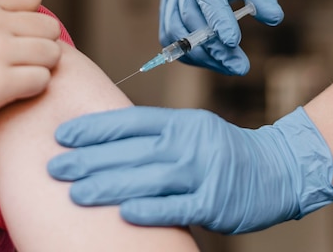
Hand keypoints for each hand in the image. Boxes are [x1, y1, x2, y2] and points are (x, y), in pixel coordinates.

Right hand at [0, 0, 61, 147]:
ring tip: (17, 77)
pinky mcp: (2, 86)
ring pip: (53, 53)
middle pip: (48, 26)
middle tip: (19, 60)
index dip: (25, 16)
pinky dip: (33, 88)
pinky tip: (10, 93)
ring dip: (40, 67)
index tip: (11, 34)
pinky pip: (43, 81)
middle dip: (39, 43)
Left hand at [48, 106, 332, 233]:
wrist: (277, 169)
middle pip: (130, 151)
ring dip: (108, 185)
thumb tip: (106, 141)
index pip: (129, 122)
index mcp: (179, 123)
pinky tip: (122, 211)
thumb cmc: (223, 149)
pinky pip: (176, 206)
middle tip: (55, 167)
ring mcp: (202, 172)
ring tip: (75, 192)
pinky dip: (149, 209)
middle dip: (89, 159)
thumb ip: (155, 134)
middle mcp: (188, 143)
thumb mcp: (190, 129)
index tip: (62, 136)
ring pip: (147, 178)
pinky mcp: (214, 202)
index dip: (94, 129)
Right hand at [160, 0, 283, 74]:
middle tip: (239, 66)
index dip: (216, 18)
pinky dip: (192, 54)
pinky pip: (172, 38)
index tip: (233, 43)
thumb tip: (274, 18)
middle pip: (187, 16)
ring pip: (174, 31)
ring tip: (231, 67)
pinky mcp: (167, 10)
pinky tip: (217, 61)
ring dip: (201, 55)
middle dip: (212, 45)